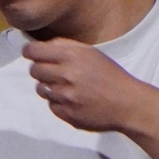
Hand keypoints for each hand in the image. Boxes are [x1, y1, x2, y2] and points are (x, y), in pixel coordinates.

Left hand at [23, 37, 154, 132]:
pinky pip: (51, 105)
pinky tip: (74, 100)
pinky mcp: (67, 114)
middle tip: (54, 72)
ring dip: (49, 87)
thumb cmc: (110, 76)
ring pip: (40, 89)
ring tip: (68, 87)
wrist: (129, 104)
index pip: (33, 51)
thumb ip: (65, 46)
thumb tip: (42, 45)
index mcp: (72, 57)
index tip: (31, 54)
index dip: (30, 52)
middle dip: (40, 70)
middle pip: (33, 70)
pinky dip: (59, 103)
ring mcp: (65, 97)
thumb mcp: (91, 53)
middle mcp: (66, 75)